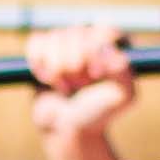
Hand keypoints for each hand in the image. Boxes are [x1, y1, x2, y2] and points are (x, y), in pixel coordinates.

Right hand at [19, 22, 139, 159]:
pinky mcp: (44, 49)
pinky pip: (37, 42)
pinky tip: (49, 79)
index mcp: (116, 44)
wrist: (67, 129)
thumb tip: (104, 47)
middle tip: (81, 86)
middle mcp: (92, 37)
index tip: (95, 75)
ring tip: (67, 86)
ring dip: (58, 69)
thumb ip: (122, 70)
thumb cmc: (98, 113)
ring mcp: (67, 41)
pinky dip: (39, 64)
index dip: (94, 53)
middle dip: (75, 66)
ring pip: (55, 37)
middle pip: (76, 33)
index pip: (103, 30)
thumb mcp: (122, 96)